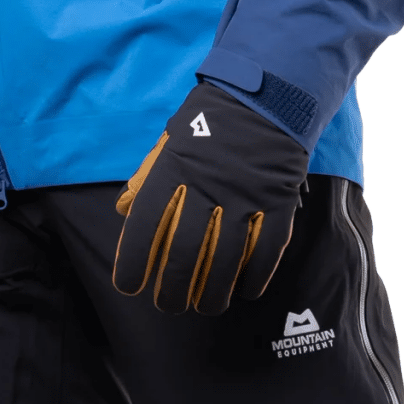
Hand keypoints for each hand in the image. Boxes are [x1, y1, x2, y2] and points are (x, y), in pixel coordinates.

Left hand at [112, 83, 310, 313]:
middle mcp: (208, 187)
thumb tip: (124, 211)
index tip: (129, 285)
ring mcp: (246, 196)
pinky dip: (255, 277)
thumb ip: (147, 177)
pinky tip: (245, 291)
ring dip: (213, 292)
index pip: (147, 224)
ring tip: (204, 307)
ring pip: (227, 260)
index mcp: (175, 170)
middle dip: (173, 289)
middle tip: (168, 305)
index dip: (134, 261)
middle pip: (186, 253)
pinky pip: (267, 250)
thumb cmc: (210, 121)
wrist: (266, 96)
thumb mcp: (170, 140)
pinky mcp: (278, 202)